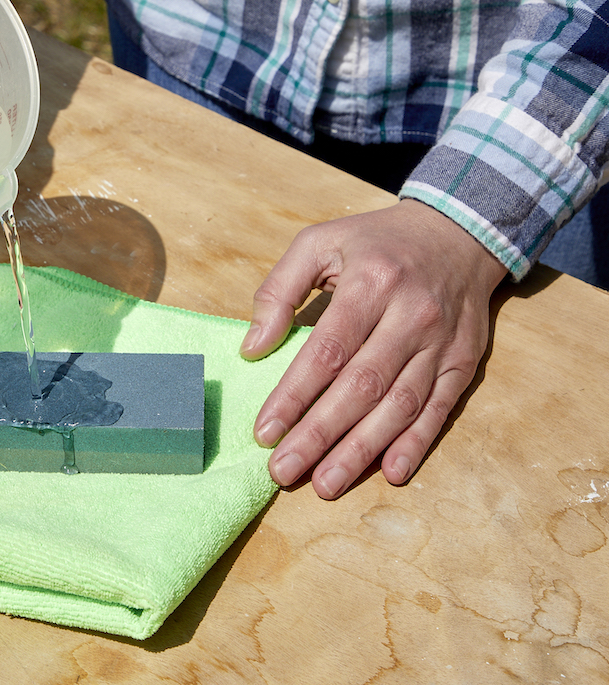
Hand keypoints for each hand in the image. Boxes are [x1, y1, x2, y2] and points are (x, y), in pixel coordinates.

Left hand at [241, 199, 507, 498]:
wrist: (459, 232)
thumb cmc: (375, 243)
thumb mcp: (318, 243)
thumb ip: (279, 290)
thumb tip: (252, 347)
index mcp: (370, 284)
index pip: (326, 351)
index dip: (294, 395)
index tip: (265, 430)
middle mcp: (410, 316)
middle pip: (362, 386)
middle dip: (320, 434)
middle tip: (284, 470)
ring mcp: (441, 343)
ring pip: (400, 405)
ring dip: (361, 450)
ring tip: (325, 483)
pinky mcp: (463, 362)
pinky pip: (439, 409)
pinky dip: (416, 444)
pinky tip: (390, 472)